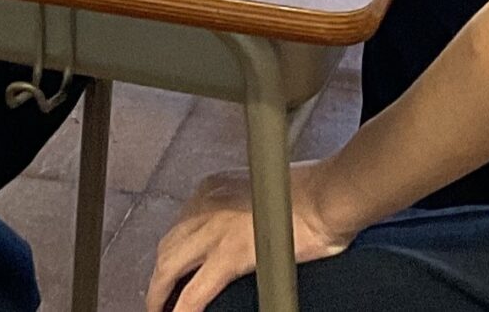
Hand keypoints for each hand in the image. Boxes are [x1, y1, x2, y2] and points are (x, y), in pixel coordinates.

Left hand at [149, 164, 353, 311]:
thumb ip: (245, 209)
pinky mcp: (228, 257)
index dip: (175, 250)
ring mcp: (215, 231)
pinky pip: (193, 294)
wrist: (329, 195)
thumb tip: (246, 231)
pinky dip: (180, 310)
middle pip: (167, 247)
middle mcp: (207, 205)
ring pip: (168, 270)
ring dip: (159, 295)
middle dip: (159, 275)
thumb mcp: (263, 192)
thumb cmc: (313, 191)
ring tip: (161, 311)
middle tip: (160, 297)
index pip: (181, 224)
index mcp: (214, 188)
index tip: (176, 266)